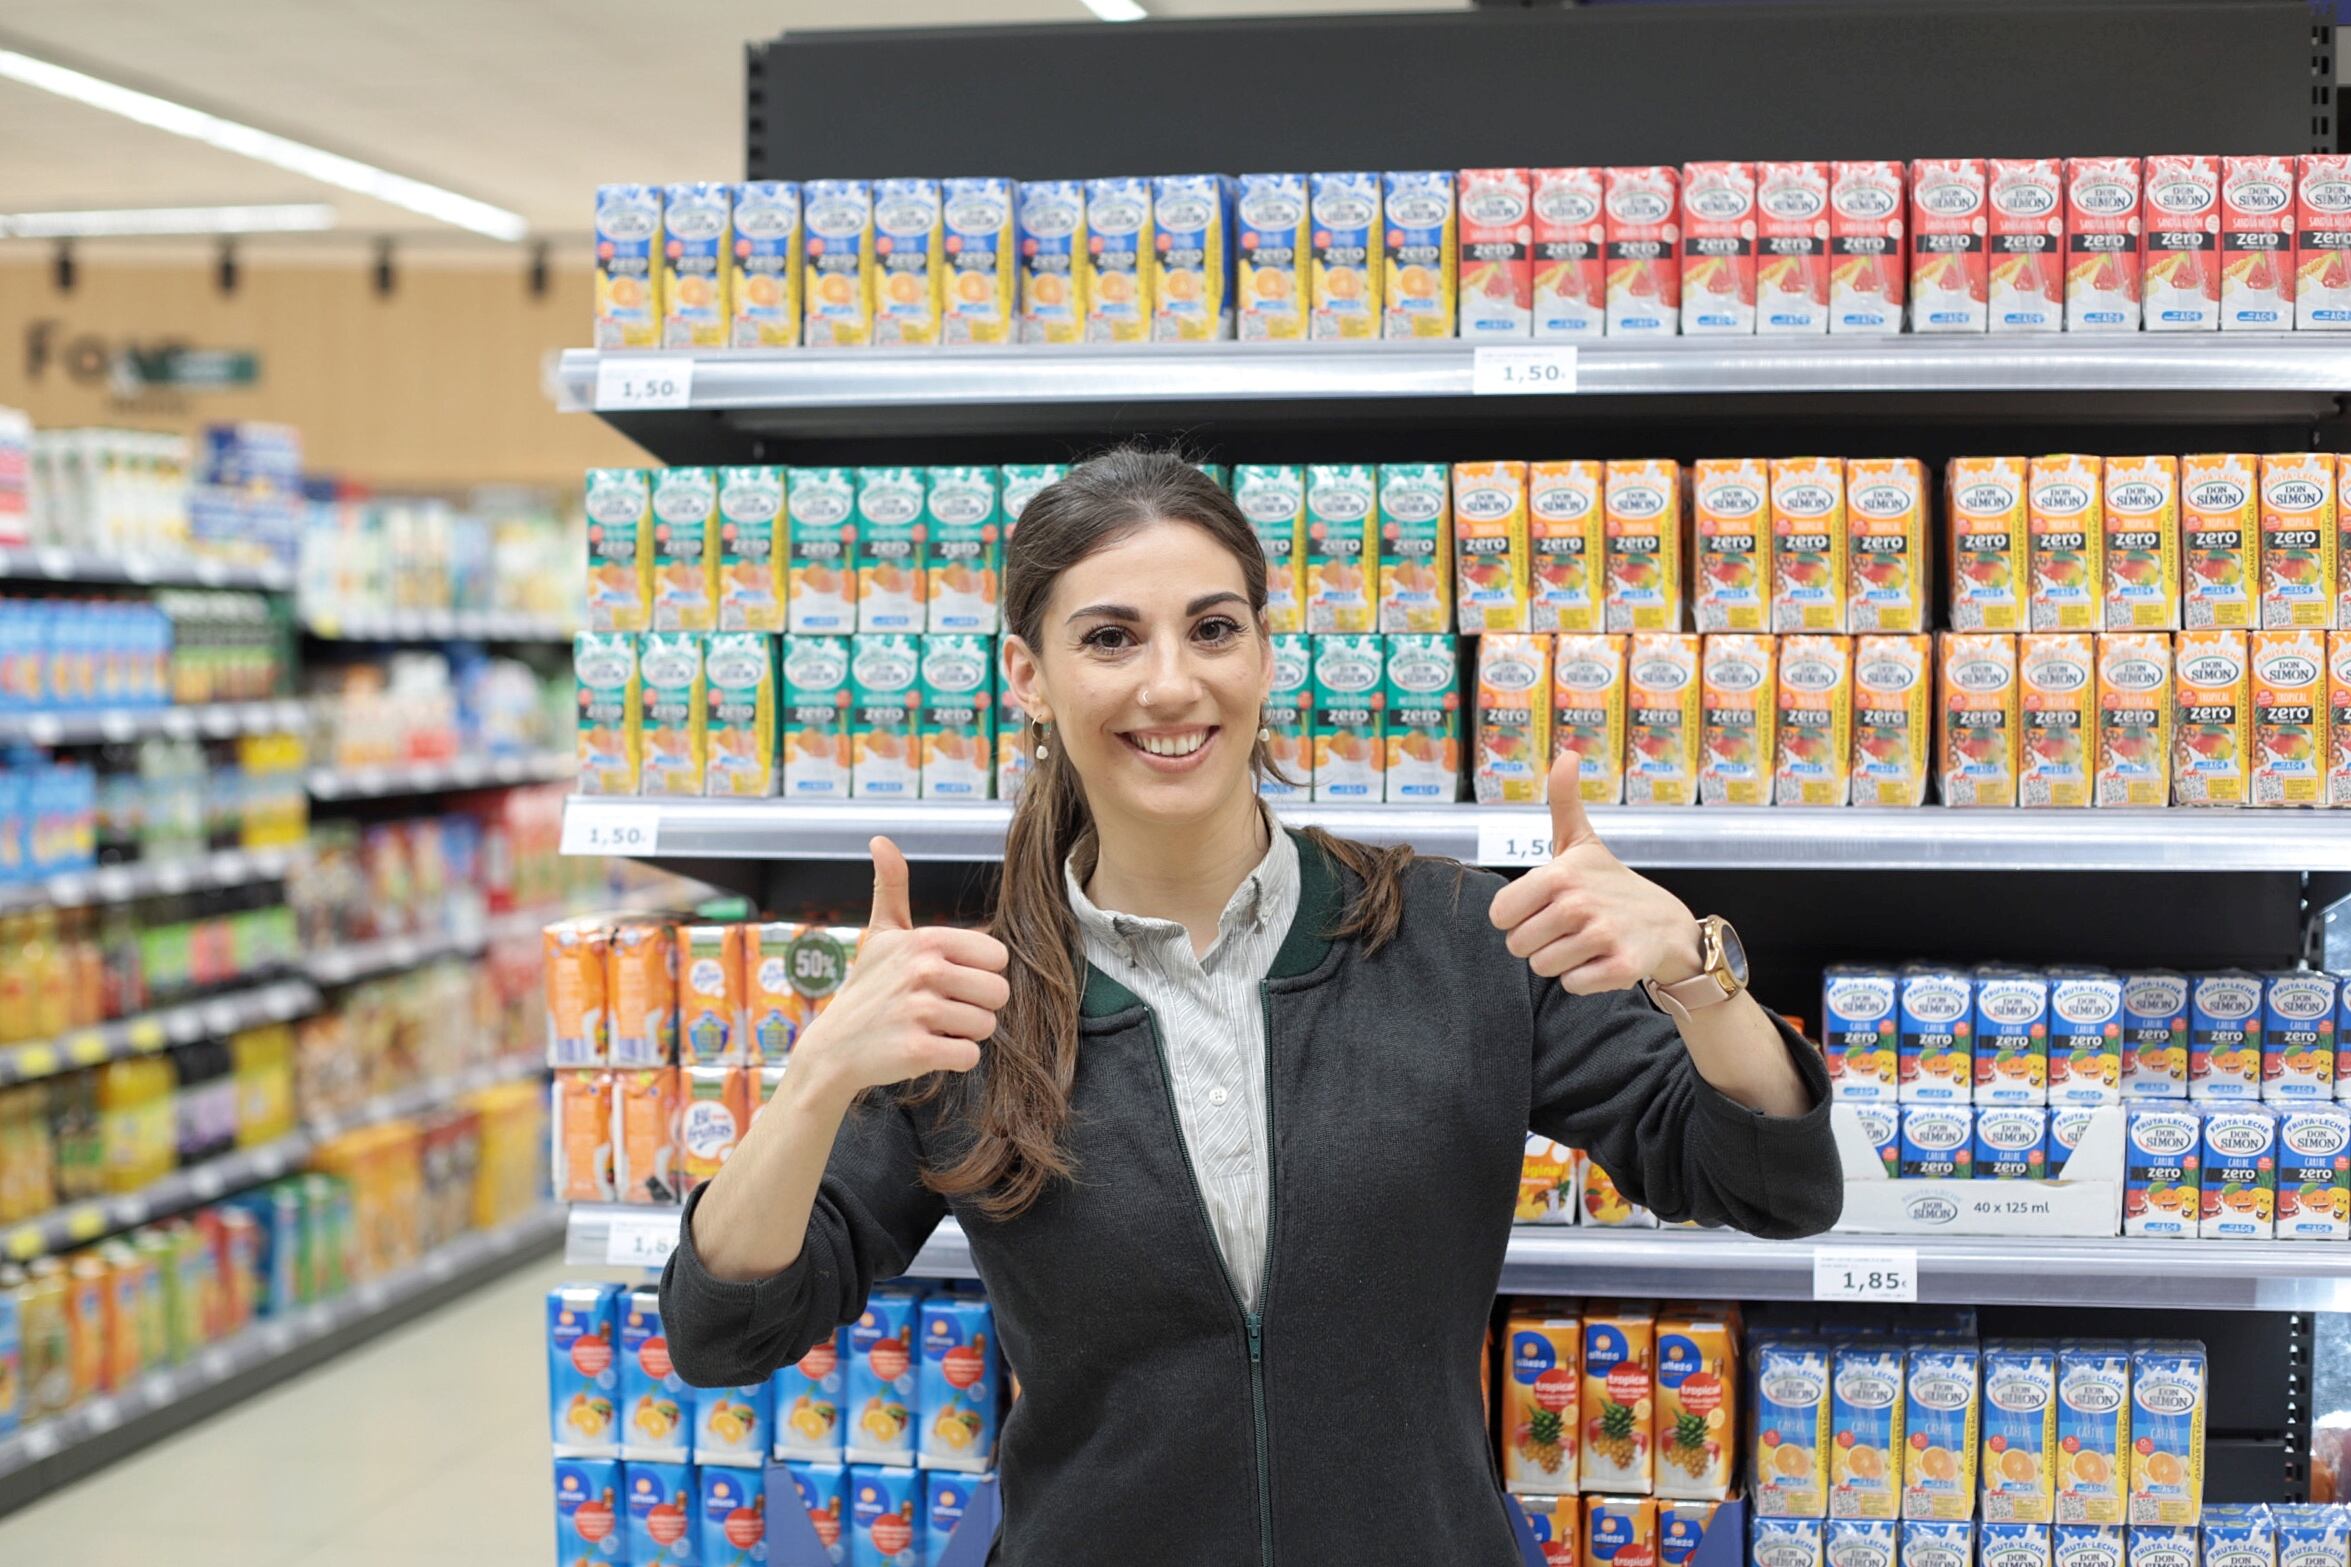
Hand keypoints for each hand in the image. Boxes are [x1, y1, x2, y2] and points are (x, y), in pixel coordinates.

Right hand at [791, 836, 1009, 1103]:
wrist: (833, 1048)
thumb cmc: (868, 988)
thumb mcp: (881, 934)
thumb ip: (891, 887)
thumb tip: (880, 840)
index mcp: (926, 940)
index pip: (998, 957)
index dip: (978, 973)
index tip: (948, 979)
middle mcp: (925, 971)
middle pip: (999, 993)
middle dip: (976, 1006)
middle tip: (940, 1009)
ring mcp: (920, 1011)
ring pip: (987, 1026)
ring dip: (964, 1034)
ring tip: (930, 1028)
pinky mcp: (917, 1050)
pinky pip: (970, 1056)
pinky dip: (954, 1059)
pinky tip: (926, 1049)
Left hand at [1488, 754, 1703, 994]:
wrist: (1667, 923)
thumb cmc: (1611, 883)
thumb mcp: (1582, 841)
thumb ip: (1564, 800)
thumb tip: (1567, 753)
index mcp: (1560, 874)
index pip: (1501, 915)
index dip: (1518, 916)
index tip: (1544, 907)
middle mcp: (1579, 904)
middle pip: (1518, 946)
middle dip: (1539, 941)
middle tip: (1569, 927)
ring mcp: (1602, 936)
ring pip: (1544, 968)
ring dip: (1562, 960)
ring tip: (1587, 941)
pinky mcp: (1621, 968)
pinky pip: (1572, 986)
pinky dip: (1585, 979)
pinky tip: (1602, 959)